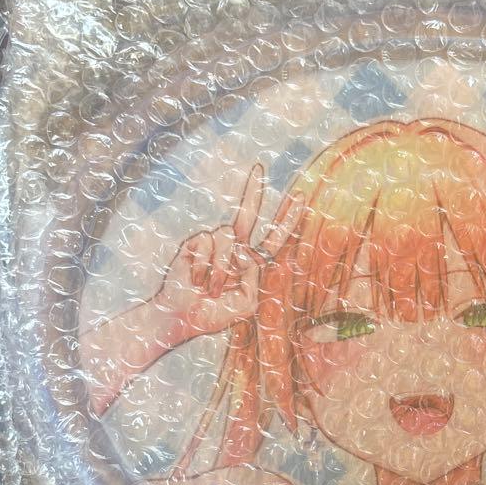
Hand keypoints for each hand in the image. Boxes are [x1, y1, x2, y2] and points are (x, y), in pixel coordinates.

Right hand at [155, 163, 300, 337]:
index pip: (274, 238)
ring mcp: (214, 243)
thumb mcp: (247, 303)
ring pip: (227, 236)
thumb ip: (255, 278)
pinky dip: (204, 266)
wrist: (185, 316)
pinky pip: (207, 243)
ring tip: (212, 290)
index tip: (300, 198)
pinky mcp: (196, 242)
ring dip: (221, 269)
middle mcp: (234, 248)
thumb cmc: (216, 313)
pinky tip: (197, 281)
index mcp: (251, 262)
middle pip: (247, 214)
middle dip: (253, 191)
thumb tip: (244, 251)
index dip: (288, 220)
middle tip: (260, 168)